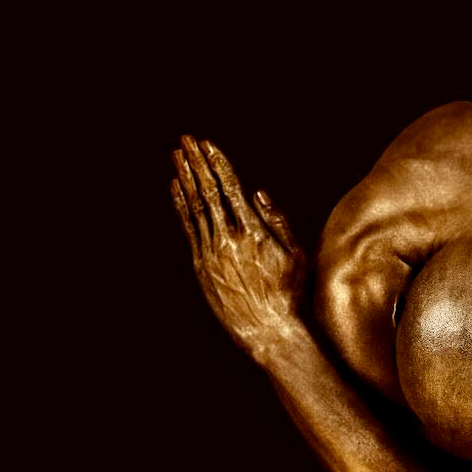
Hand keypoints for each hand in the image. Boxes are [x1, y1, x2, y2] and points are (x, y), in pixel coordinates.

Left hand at [170, 135, 304, 353]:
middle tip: (186, 140)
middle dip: (197, 163)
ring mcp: (212, 253)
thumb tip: (258, 192)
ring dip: (185, 178)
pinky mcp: (202, 267)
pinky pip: (189, 229)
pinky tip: (175, 188)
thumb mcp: (296, 255)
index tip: (208, 144)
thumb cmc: (289, 293)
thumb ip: (277, 221)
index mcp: (254, 232)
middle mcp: (230, 239)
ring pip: (194, 207)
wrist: (269, 330)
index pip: (231, 188)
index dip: (217, 164)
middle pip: (208, 191)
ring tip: (177, 156)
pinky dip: (181, 206)